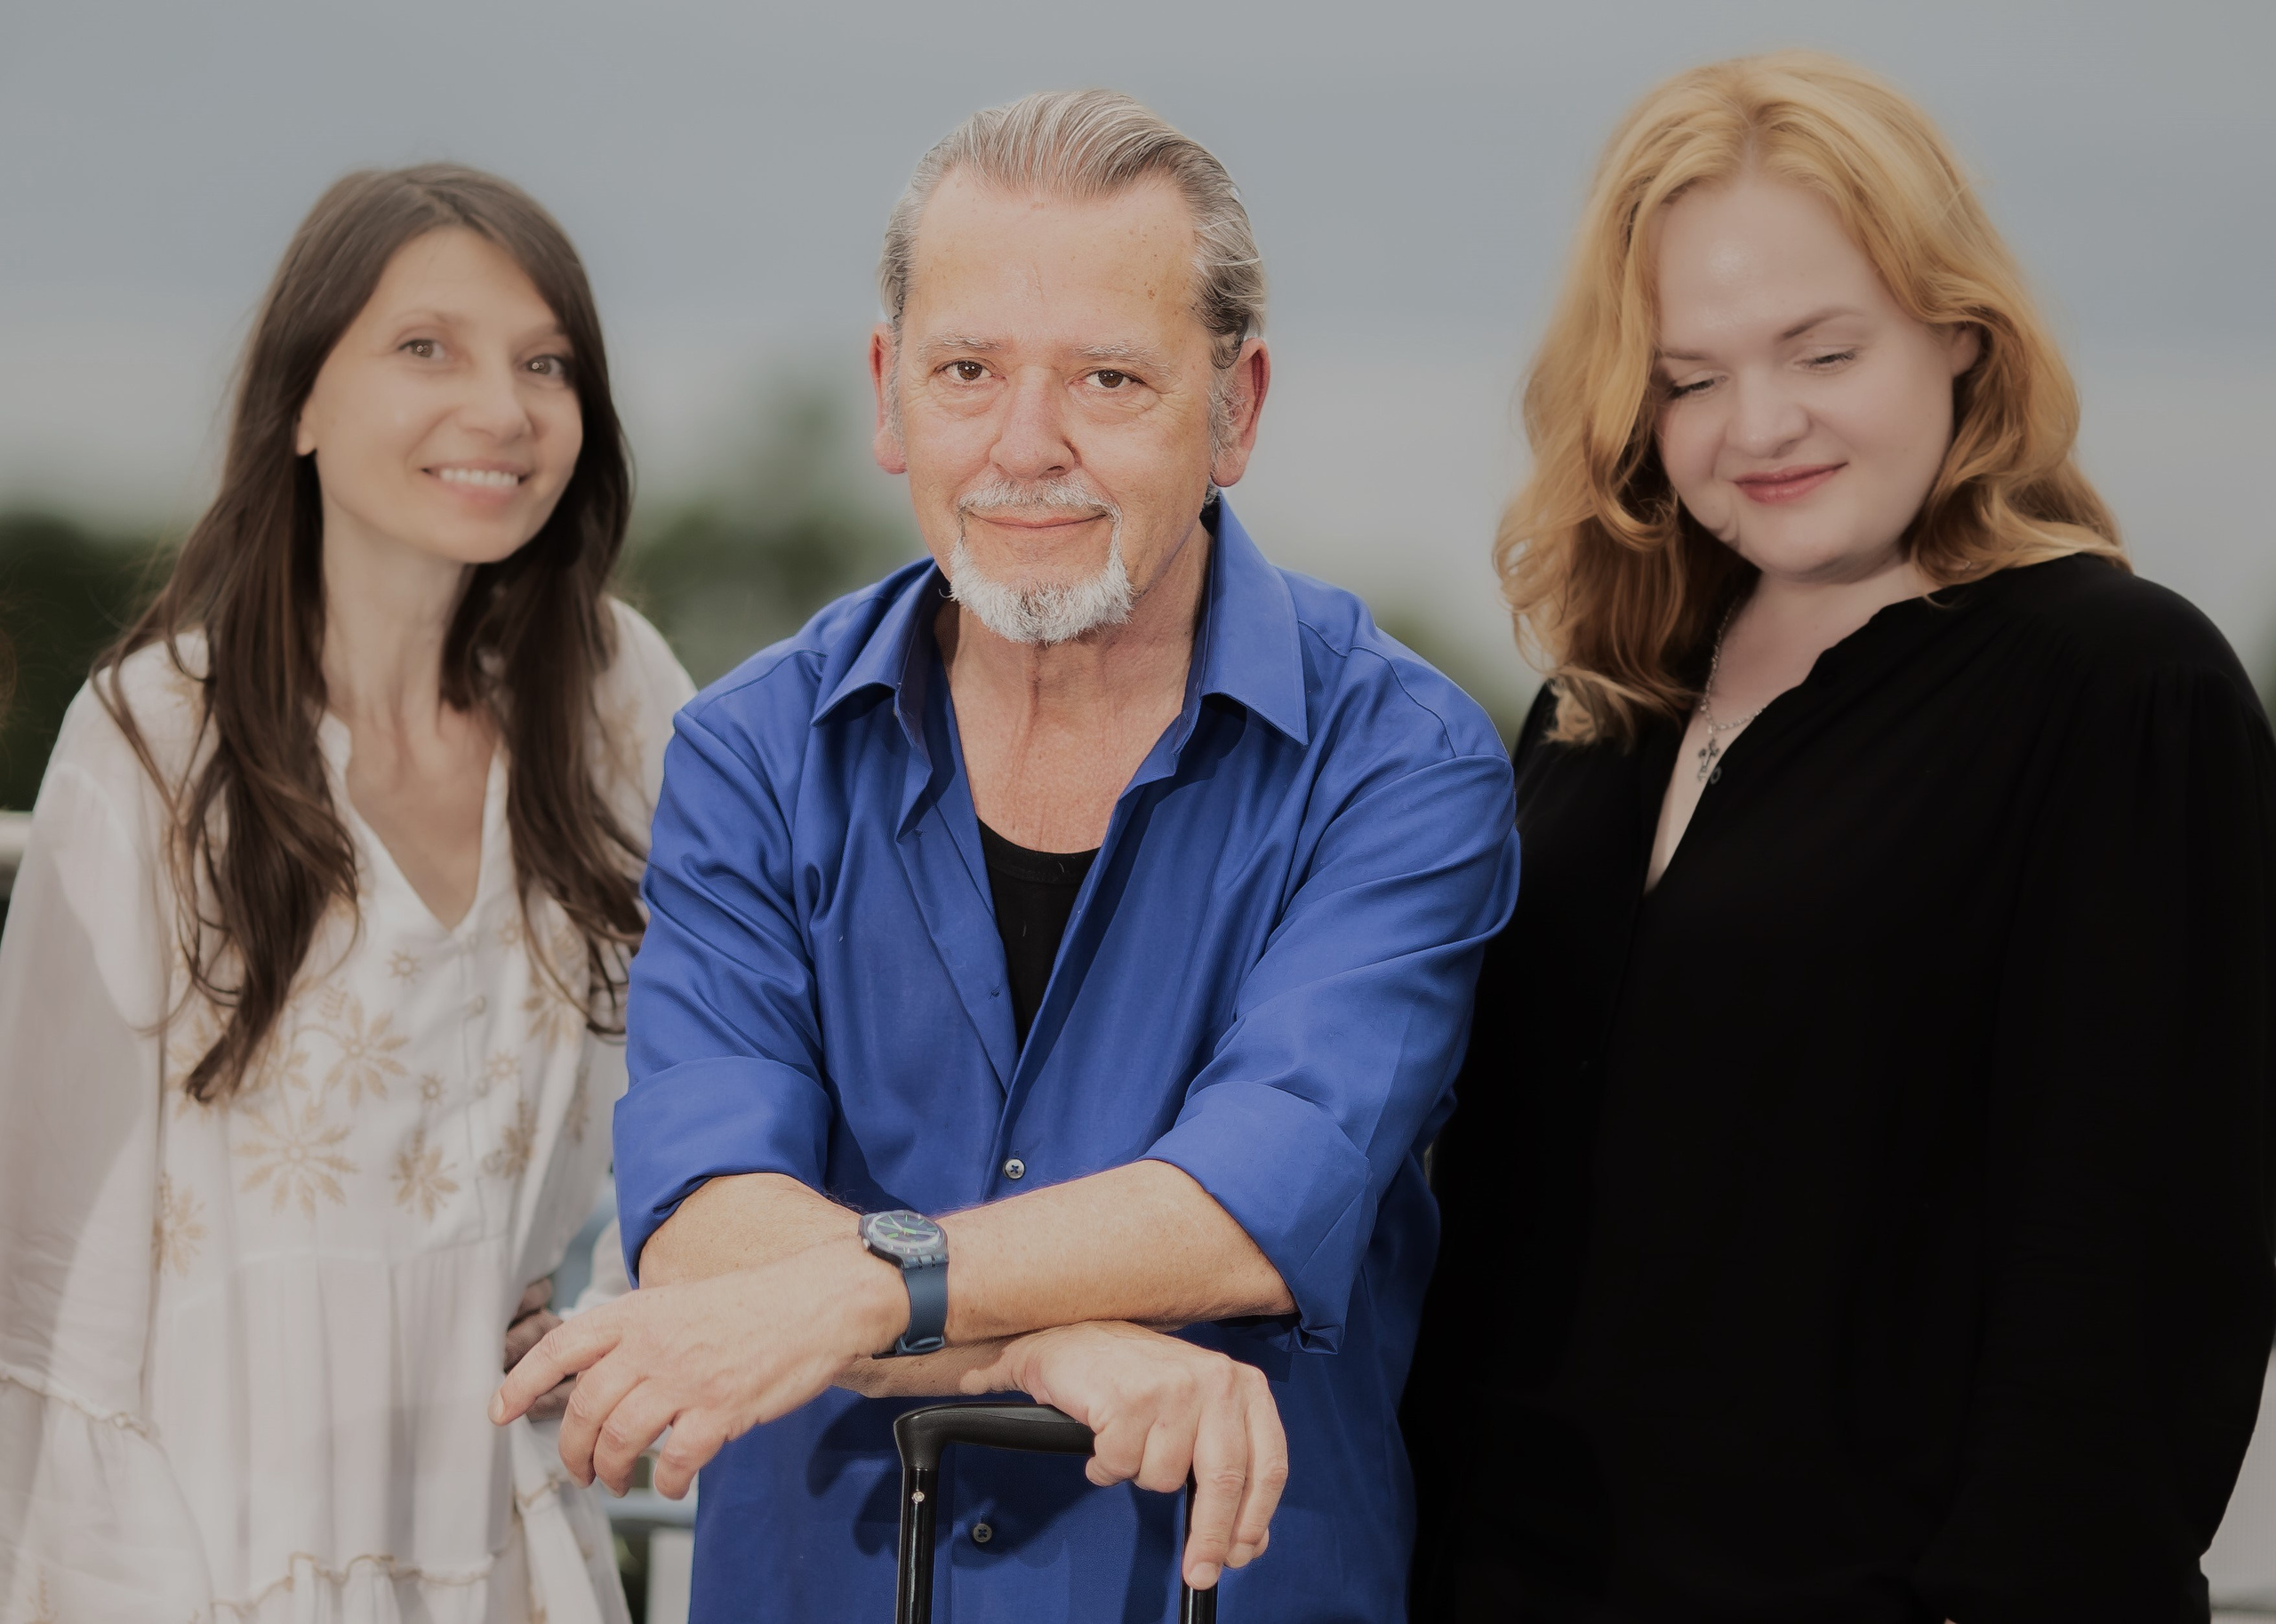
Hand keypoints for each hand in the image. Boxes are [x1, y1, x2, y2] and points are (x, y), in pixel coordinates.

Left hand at [490, 1238, 906, 1497]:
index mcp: (640, 1314)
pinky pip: (677, 1460)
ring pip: (621, 1439)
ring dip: (612, 1471)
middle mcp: (654, 1345)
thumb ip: (642, 1332)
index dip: (522, 1381)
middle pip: (586, 1408)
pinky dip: (669, 1481)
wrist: (818, 1301)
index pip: (563, 1346)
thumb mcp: (684, 1299)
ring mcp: (686, 1378)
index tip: (501, 1411)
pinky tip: (675, 1483)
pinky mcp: (720, 1409)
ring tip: (619, 1482)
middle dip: (573, 1450)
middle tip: (580, 1470)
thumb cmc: (757, 1302)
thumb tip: (606, 1373)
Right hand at [960, 1321, 1286, 1591]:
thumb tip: (1249, 1544)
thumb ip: (1229, 1474)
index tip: (1238, 1557)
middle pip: (1224, 1481)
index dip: (1254, 1519)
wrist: (1074, 1340)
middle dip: (1209, 1536)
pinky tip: (1103, 1437)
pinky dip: (1106, 1465)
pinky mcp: (1128, 1398)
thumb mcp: (1201, 1418)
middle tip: (1197, 1571)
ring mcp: (1172, 1387)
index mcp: (1244, 1386)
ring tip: (1130, 1442)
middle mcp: (1216, 1381)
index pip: (1267, 1466)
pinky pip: (1121, 1466)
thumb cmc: (1140, 1382)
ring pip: (1164, 1478)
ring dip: (1140, 1474)